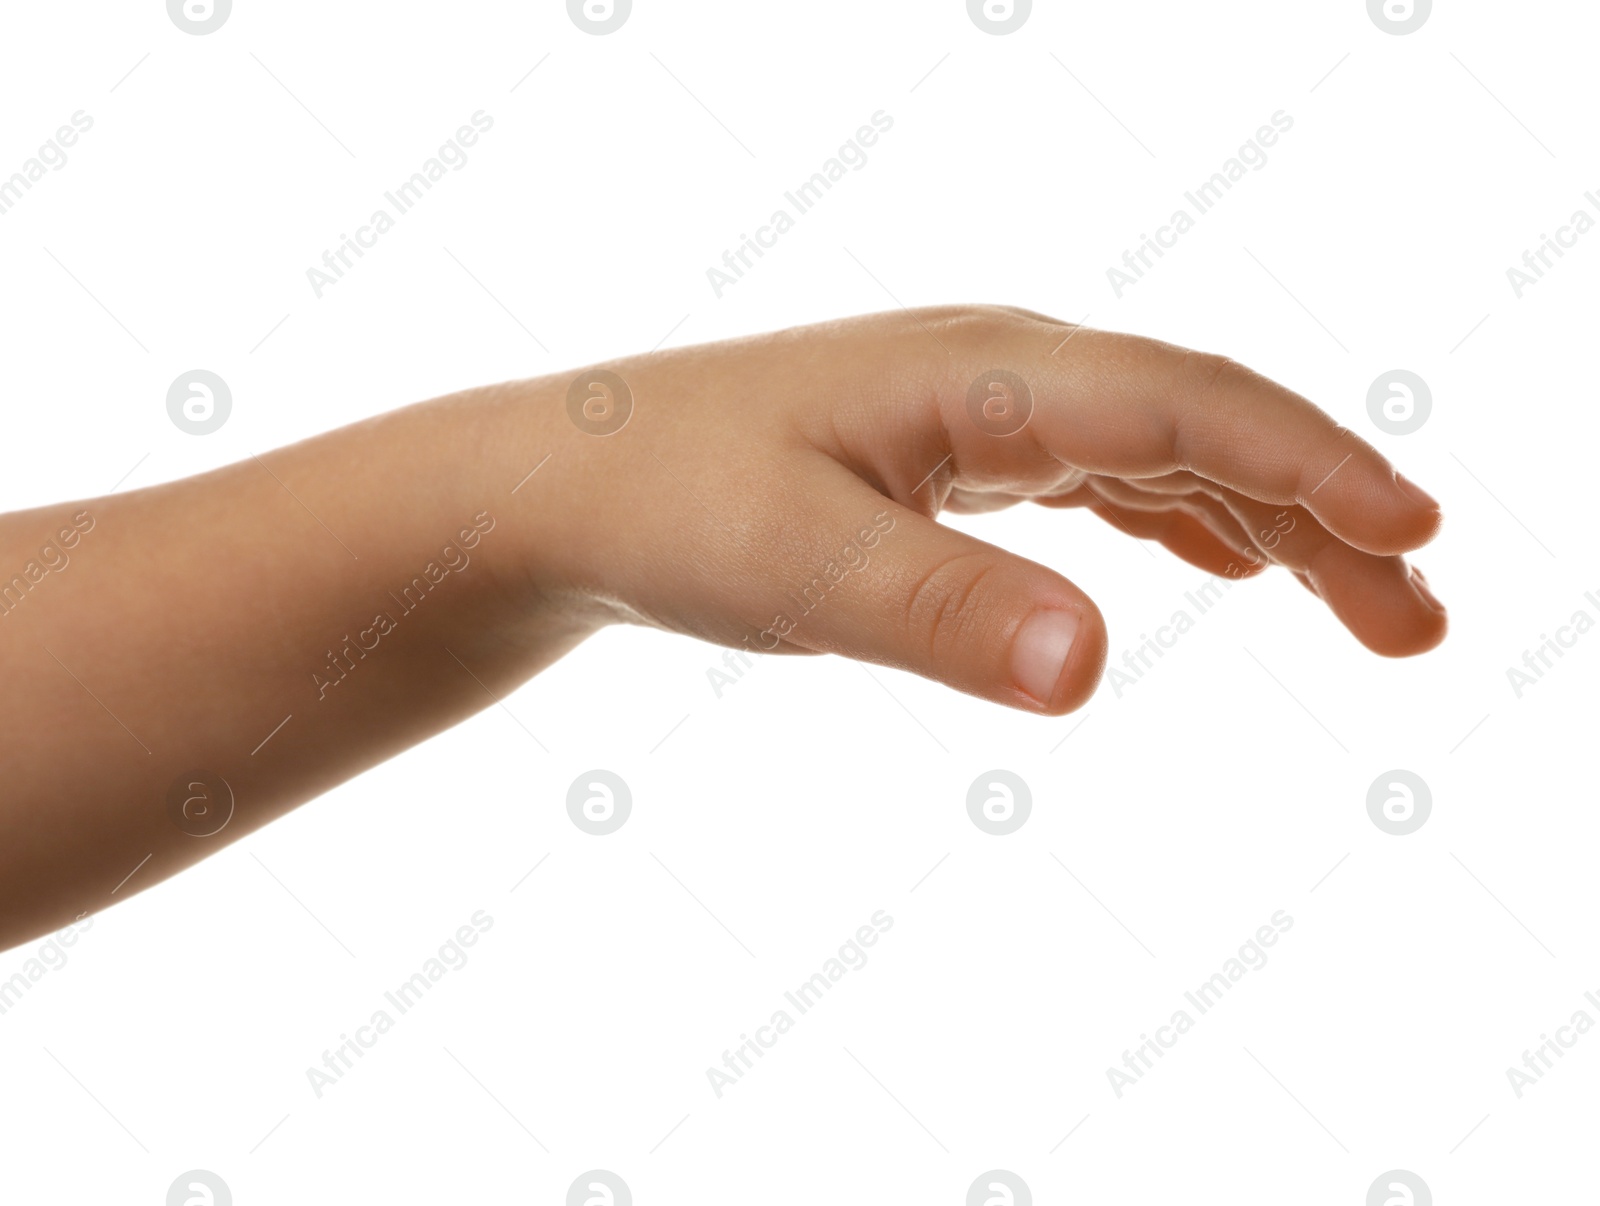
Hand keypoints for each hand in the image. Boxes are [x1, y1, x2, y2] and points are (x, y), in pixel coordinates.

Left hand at [514, 304, 1444, 714]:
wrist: (566, 484)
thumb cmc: (667, 505)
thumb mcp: (796, 567)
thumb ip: (941, 613)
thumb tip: (1092, 671)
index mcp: (981, 376)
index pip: (1182, 404)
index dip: (1307, 465)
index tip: (1412, 534)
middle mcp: (997, 373)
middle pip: (1201, 423)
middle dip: (1321, 512)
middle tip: (1418, 617)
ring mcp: (975, 410)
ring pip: (1162, 450)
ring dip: (1269, 519)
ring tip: (1362, 602)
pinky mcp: (948, 453)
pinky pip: (1101, 472)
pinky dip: (1180, 513)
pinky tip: (1216, 557)